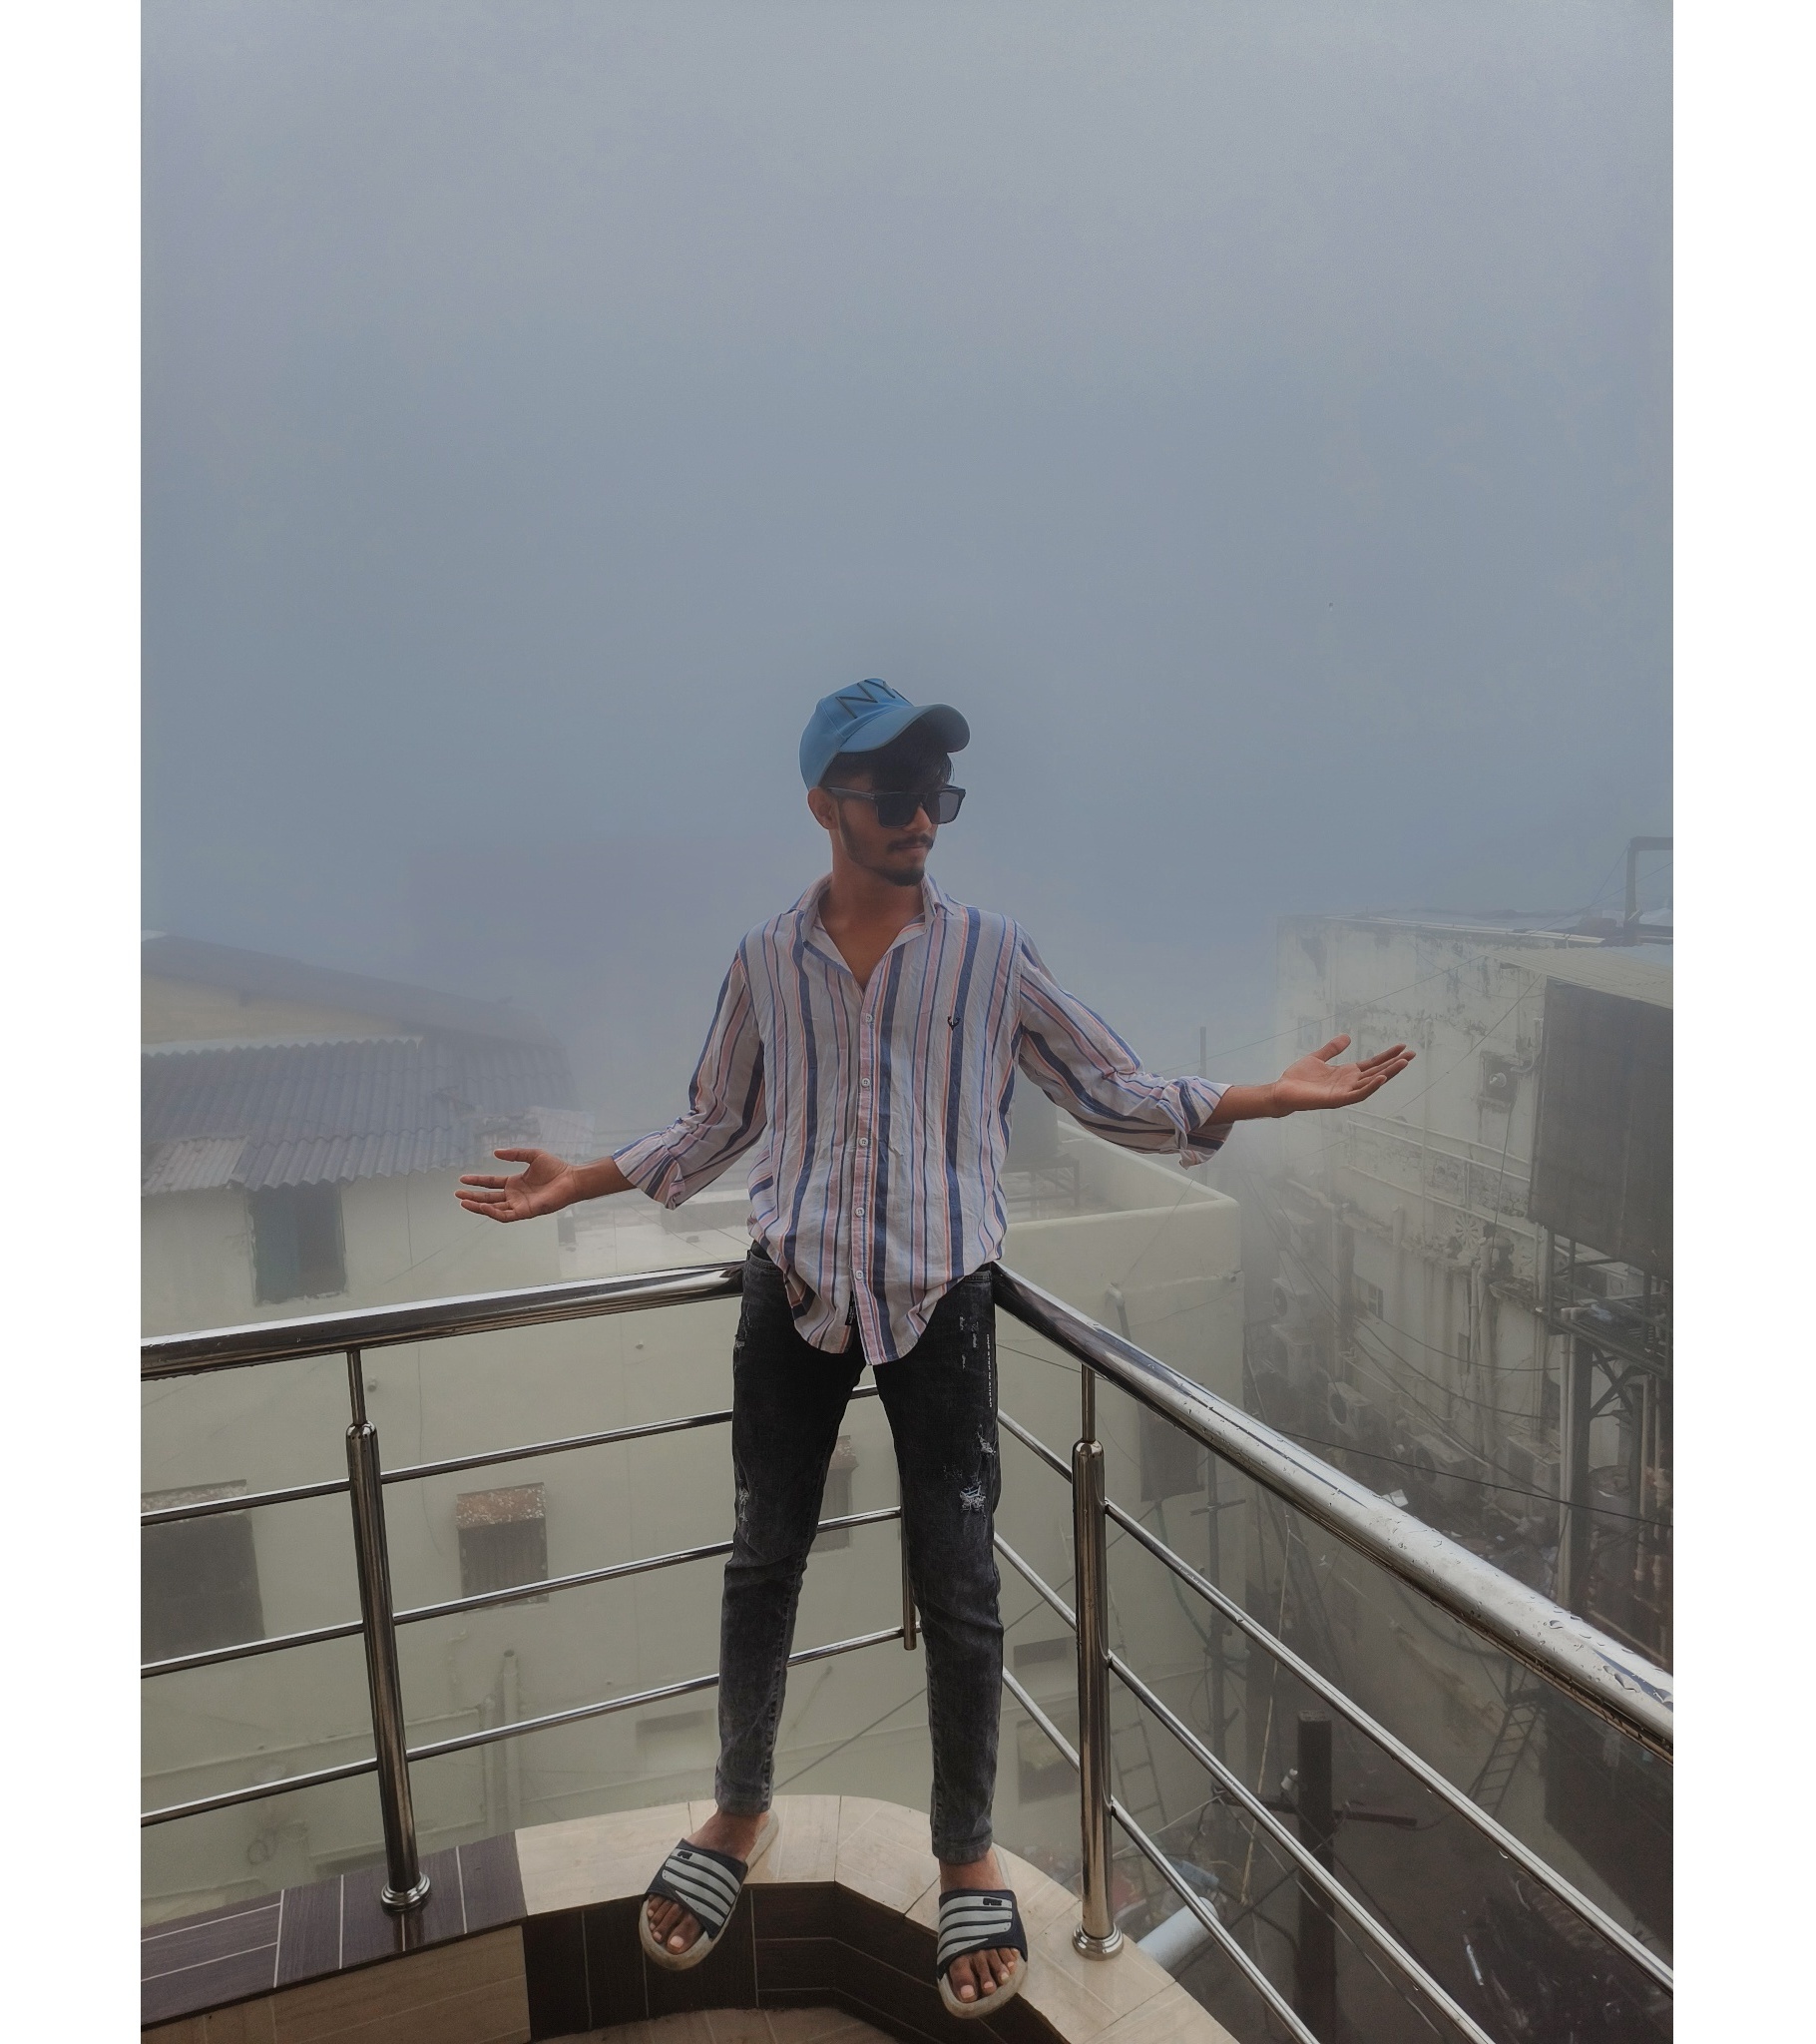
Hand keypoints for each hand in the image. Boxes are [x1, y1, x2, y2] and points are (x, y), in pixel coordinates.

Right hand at [456, 1148, 578, 1221]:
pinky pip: (506, 1215)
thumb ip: (515, 1154)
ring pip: (494, 1209)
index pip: (491, 1184)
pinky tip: (483, 1206)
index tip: (463, 1178)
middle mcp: (515, 1196)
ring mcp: (519, 1205)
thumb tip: (495, 1153)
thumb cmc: (556, 1168)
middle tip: (457, 1194)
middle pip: (489, 1198)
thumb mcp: (532, 1156)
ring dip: (478, 1206)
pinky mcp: (526, 1212)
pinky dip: (493, 1212)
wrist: (571, 1179)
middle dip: (473, 1196)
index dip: (477, 1181)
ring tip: (464, 1201)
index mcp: (515, 1183)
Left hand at [1270, 1035, 1413, 1114]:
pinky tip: (1380, 1077)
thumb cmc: (1298, 1078)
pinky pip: (1358, 1095)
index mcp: (1347, 1073)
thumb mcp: (1317, 1057)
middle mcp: (1349, 1083)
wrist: (1282, 1091)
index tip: (1402, 1047)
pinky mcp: (1337, 1100)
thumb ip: (1332, 1049)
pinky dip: (1370, 1086)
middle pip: (1377, 1072)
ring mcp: (1345, 1092)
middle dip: (1395, 1064)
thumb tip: (1347, 1037)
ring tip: (1403, 1063)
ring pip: (1372, 1083)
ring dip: (1388, 1074)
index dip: (1387, 1056)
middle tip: (1412, 1054)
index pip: (1372, 1063)